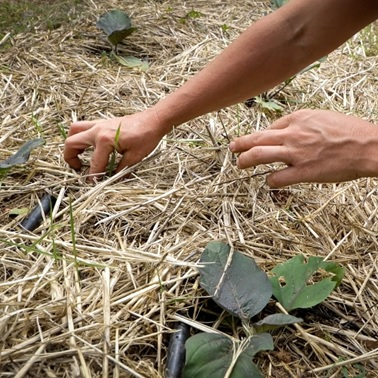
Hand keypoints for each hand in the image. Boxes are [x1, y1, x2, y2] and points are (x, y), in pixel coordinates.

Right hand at [64, 109, 168, 179]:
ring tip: (78, 156)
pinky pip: (84, 127)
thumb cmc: (146, 136)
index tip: (92, 183)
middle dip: (70, 158)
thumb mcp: (135, 157)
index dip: (93, 176)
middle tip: (78, 168)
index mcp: (105, 140)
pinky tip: (90, 146)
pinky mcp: (102, 122)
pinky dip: (81, 136)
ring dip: (72, 143)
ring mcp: (98, 124)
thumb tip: (113, 179)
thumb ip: (121, 169)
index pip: (94, 163)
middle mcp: (97, 130)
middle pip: (72, 143)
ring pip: (75, 130)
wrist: (153, 120)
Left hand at [230, 109, 377, 186]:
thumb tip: (283, 132)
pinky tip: (270, 181)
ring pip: (258, 155)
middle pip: (256, 138)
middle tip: (232, 148)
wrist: (369, 146)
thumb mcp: (321, 117)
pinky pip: (277, 178)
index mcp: (298, 118)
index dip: (261, 136)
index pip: (269, 127)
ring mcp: (296, 153)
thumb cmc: (348, 132)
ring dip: (245, 160)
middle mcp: (292, 134)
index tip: (257, 141)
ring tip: (239, 164)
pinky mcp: (303, 172)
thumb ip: (300, 124)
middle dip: (240, 143)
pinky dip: (270, 181)